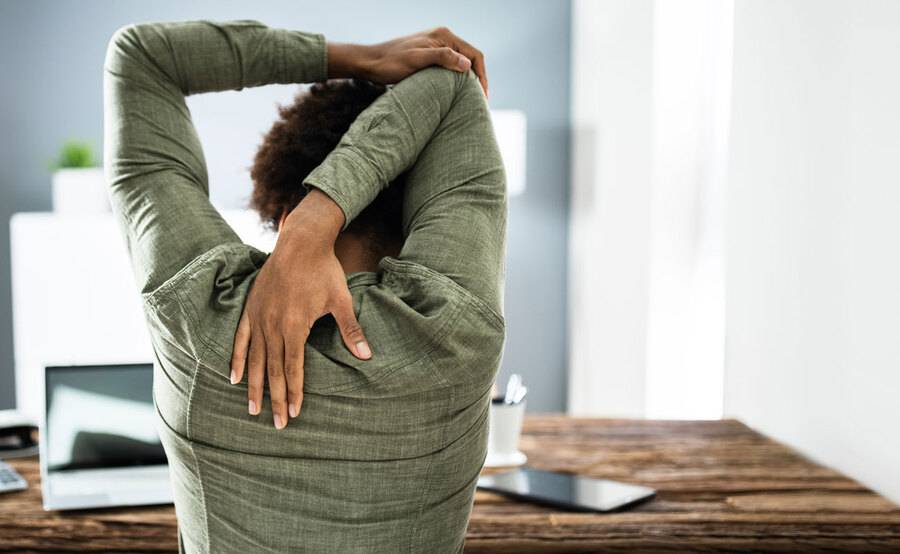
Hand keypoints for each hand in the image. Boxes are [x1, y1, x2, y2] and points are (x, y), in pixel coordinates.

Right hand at [230, 189, 371, 428]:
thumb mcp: (340, 300)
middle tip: (276, 424)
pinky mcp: (251, 308)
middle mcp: (273, 325)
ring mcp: (259, 317)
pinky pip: (240, 338)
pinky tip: (233, 377)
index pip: (292, 368)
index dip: (293, 392)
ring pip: (254, 359)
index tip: (294, 413)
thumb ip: (350, 330)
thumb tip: (366, 355)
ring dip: (253, 386)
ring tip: (251, 409)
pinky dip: (237, 359)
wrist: (300, 242)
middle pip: (272, 369)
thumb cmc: (324, 270)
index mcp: (295, 326)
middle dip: (274, 399)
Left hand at [328, 26, 488, 96]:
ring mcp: (436, 47)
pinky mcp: (429, 57)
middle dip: (478, 80)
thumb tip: (467, 65)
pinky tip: (456, 94)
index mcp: (444, 36)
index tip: (483, 96)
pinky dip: (457, 81)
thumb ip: (442, 58)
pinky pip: (450, 68)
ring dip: (468, 81)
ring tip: (471, 101)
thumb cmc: (391, 63)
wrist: (370, 63)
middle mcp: (442, 38)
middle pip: (470, 60)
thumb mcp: (417, 60)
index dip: (482, 76)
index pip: (474, 55)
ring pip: (461, 65)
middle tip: (480, 102)